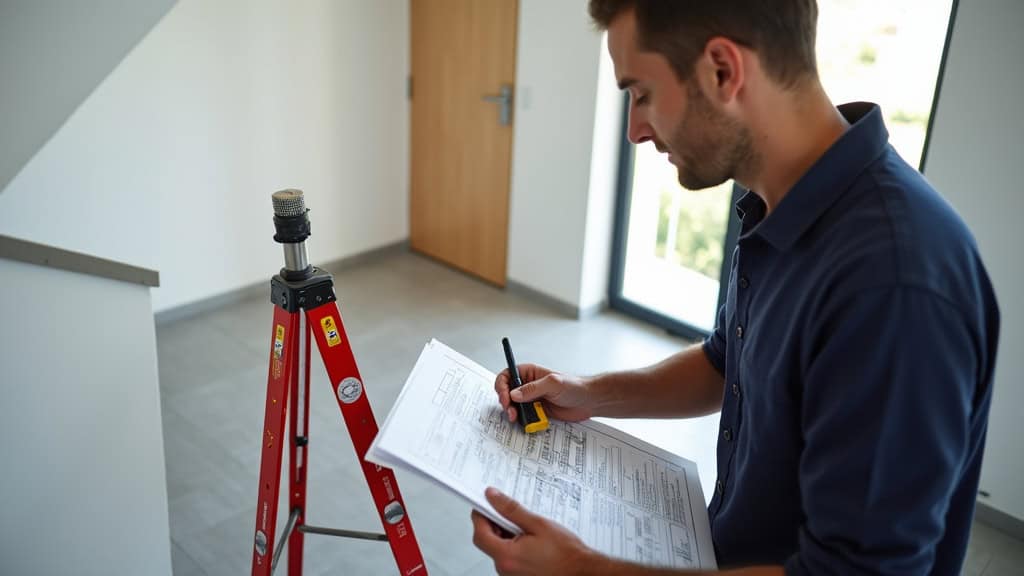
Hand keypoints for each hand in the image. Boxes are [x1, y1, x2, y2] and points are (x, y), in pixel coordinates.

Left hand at [471, 487, 599, 575]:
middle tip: (506, 511)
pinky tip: (528, 539)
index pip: (480, 533)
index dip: (480, 516)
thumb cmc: (565, 553)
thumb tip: (493, 497)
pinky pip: (508, 558)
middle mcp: (505, 569)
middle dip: (493, 524)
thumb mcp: (537, 524)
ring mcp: (511, 575)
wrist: (581, 571)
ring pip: (498, 549)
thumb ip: (511, 510)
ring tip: (524, 527)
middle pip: (487, 542)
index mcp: (507, 556)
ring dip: (504, 535)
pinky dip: (512, 545)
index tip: (484, 504)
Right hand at [494, 364, 592, 422]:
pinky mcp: (537, 412)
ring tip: (517, 418)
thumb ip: (532, 388)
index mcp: (529, 373)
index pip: (507, 375)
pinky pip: (524, 417)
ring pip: (513, 407)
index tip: (505, 397)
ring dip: (513, 413)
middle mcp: (528, 386)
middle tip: (511, 411)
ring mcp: (531, 399)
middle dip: (505, 402)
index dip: (501, 386)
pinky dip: (522, 421)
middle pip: (506, 393)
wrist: (588, 402)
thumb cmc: (574, 386)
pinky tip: (527, 421)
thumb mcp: (552, 384)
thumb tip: (514, 394)